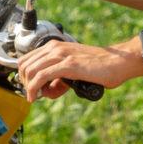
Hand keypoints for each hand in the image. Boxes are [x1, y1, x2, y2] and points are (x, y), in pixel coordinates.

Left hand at [17, 40, 140, 99]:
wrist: (118, 62)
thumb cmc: (100, 67)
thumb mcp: (74, 70)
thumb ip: (60, 78)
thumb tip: (49, 90)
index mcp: (55, 47)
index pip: (26, 59)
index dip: (24, 76)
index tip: (31, 88)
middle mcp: (55, 48)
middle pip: (24, 65)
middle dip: (25, 83)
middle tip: (35, 94)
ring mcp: (61, 55)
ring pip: (30, 70)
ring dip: (29, 87)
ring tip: (38, 97)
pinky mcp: (67, 65)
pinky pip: (40, 76)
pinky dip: (34, 88)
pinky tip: (36, 96)